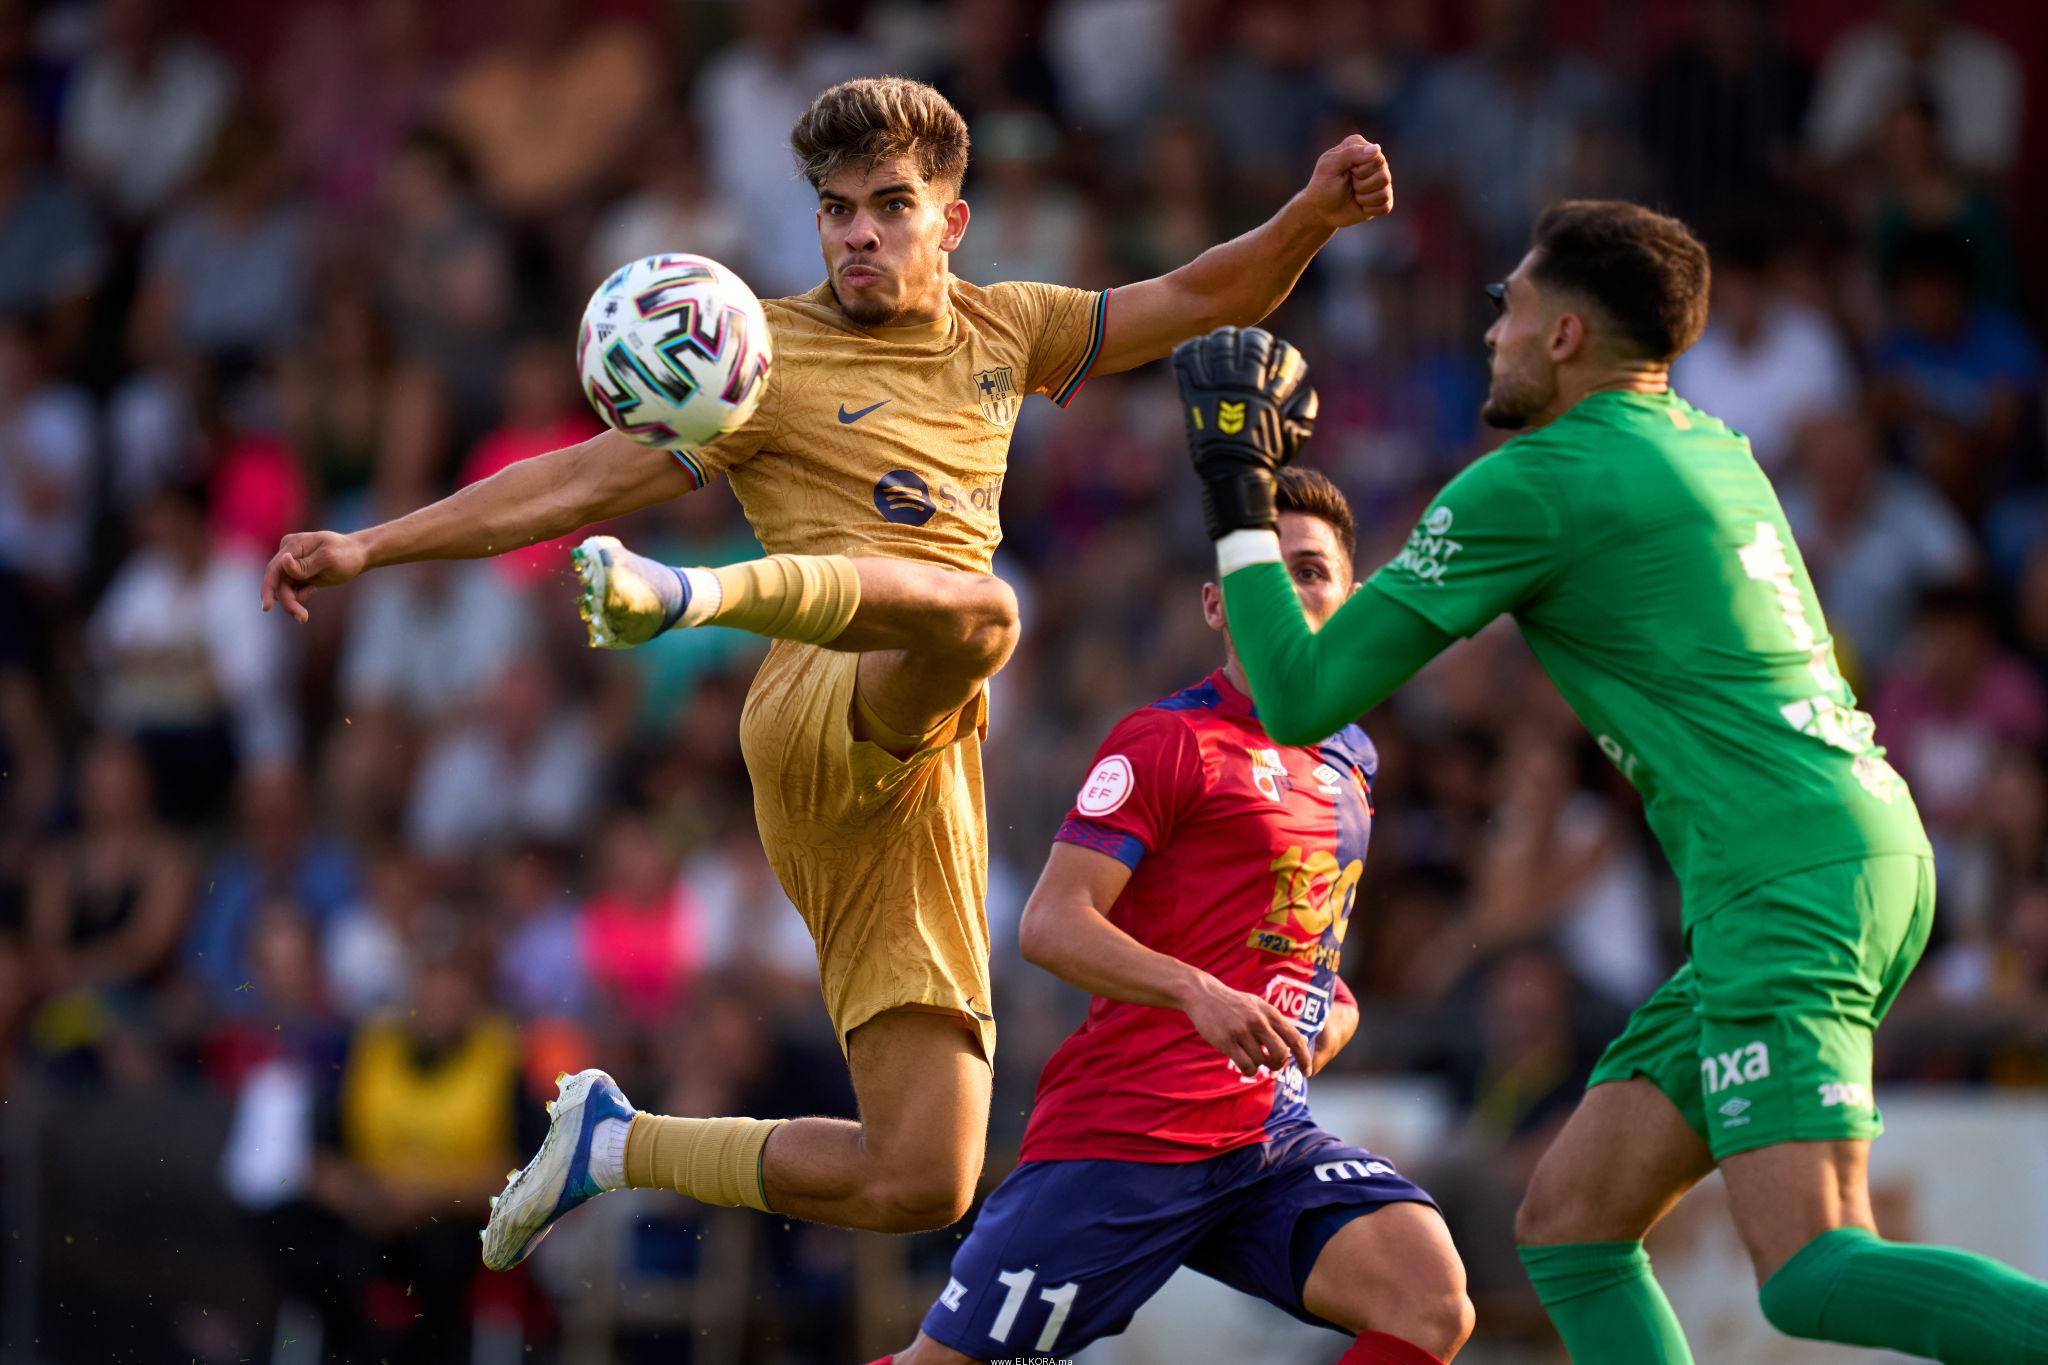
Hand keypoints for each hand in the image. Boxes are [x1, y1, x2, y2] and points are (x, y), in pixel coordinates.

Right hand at [261, 530, 366, 622]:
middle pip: (278, 582)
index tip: (267, 608)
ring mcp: (291, 564)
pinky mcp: (297, 574)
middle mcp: (288, 553)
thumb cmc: (346, 555)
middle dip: (288, 601)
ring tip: (304, 615)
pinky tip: (314, 589)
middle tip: (302, 618)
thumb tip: (284, 561)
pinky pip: (291, 590)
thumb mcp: (329, 559)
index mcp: (293, 545)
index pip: (275, 568)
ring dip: (293, 602)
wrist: (358, 555)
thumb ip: (305, 564)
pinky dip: (300, 596)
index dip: (268, 588)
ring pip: (284, 588)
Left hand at [1172, 326, 1316, 538]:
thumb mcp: (1293, 440)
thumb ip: (1304, 415)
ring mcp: (1217, 388)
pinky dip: (1191, 349)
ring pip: (1220, 344)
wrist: (1231, 474)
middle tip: (1244, 339)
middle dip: (1251, 338)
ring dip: (1222, 338)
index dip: (1278, 347)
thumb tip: (1309, 392)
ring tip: (1222, 339)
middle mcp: (1245, 386)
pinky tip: (1196, 347)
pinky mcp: (1193, 394)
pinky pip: (1188, 360)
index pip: (1280, 354)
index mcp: (1269, 393)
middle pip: (1250, 342)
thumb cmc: (1263, 460)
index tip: (1273, 349)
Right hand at [1180, 971, 1311, 1077]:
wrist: (1204, 995)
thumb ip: (1275, 1023)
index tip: (1306, 1071)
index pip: (1295, 1038)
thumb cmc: (1234, 1004)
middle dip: (1278, 1064)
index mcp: (1269, 1013)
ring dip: (1259, 1065)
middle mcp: (1259, 1021)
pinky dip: (1249, 1069)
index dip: (1304, 1058)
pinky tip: (1244, 1063)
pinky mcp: (1226, 1041)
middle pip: (1281, 1053)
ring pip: (1262, 1061)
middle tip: (1271, 1064)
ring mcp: (1242, 1031)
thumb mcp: (1258, 1006)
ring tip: (1250, 1057)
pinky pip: (1246, 1065)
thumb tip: (1295, 1043)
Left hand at [1301, 134, 1393, 229]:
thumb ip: (1351, 153)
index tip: (1345, 172)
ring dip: (1364, 198)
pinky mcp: (1383, 198)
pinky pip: (1385, 206)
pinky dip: (1369, 209)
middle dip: (1361, 185)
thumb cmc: (1323, 186)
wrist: (1321, 211)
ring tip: (1353, 194)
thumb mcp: (1329, 166)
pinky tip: (1360, 205)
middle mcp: (1374, 161)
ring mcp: (1381, 180)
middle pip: (1383, 176)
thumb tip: (1377, 148)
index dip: (1360, 170)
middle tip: (1349, 184)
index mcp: (1361, 146)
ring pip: (1384, 193)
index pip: (1376, 158)